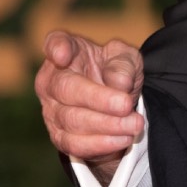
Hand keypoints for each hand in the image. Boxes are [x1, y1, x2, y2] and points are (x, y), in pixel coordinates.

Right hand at [34, 30, 145, 182]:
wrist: (117, 103)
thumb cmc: (116, 71)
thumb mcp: (128, 59)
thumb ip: (123, 63)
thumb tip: (118, 83)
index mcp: (68, 51)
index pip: (56, 42)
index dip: (56, 48)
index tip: (62, 54)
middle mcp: (51, 80)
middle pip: (66, 88)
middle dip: (99, 99)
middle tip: (126, 105)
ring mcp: (51, 110)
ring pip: (72, 120)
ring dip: (107, 124)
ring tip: (135, 124)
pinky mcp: (60, 136)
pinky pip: (74, 144)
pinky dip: (100, 143)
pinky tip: (123, 139)